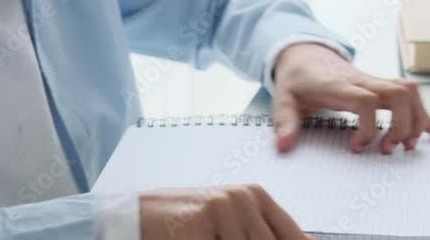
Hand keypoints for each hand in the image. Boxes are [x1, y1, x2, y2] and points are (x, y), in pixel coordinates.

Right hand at [140, 185, 312, 239]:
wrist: (138, 214)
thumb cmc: (187, 222)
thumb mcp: (231, 220)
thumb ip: (261, 231)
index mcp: (255, 195)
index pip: (292, 234)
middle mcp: (243, 198)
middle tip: (232, 239)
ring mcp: (221, 209)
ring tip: (213, 237)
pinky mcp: (198, 225)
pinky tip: (202, 239)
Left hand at [271, 42, 429, 153]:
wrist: (304, 53)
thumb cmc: (297, 78)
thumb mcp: (282, 99)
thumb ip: (285, 122)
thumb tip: (284, 146)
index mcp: (338, 85)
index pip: (364, 101)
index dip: (367, 128)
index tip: (355, 148)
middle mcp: (362, 80)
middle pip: (397, 92)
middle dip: (402, 125)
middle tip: (388, 150)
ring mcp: (374, 82)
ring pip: (409, 91)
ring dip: (417, 119)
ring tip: (409, 146)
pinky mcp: (381, 86)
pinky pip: (410, 95)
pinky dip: (424, 114)